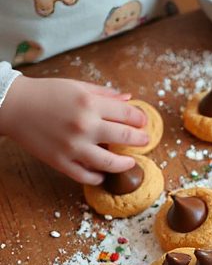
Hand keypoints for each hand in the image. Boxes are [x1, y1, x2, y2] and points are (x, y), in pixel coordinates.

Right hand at [0, 76, 148, 183]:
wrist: (14, 106)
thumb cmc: (46, 93)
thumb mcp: (77, 86)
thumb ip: (105, 94)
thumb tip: (129, 99)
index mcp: (90, 104)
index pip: (127, 114)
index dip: (140, 119)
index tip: (143, 123)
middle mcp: (85, 126)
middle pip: (125, 137)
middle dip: (140, 140)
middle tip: (144, 141)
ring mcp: (73, 147)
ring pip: (110, 163)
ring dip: (125, 164)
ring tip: (130, 162)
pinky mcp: (61, 162)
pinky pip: (86, 176)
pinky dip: (98, 177)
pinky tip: (102, 174)